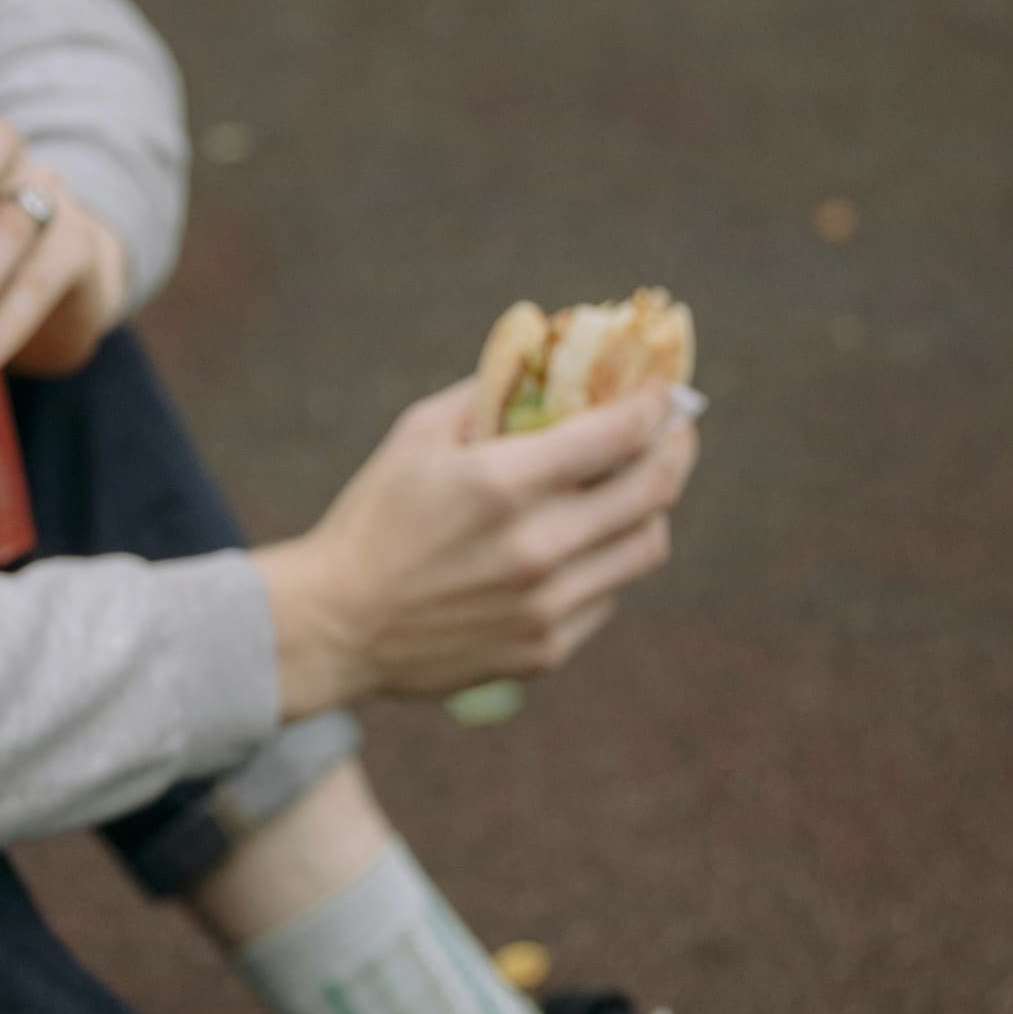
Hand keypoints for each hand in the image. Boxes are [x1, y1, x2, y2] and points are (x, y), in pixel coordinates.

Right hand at [256, 385, 699, 717]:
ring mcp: (545, 606)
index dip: (656, 403)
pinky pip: (608, 597)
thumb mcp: (417, 435)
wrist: (335, 626)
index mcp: (503, 484)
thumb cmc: (373, 520)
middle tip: (675, 432)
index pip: (620, 433)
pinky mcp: (544, 651)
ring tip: (632, 491)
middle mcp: (536, 548)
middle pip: (655, 491)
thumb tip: (551, 363)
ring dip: (649, 511)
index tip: (664, 391)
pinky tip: (577, 548)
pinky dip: (604, 565)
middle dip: (677, 448)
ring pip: (646, 548)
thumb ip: (489, 393)